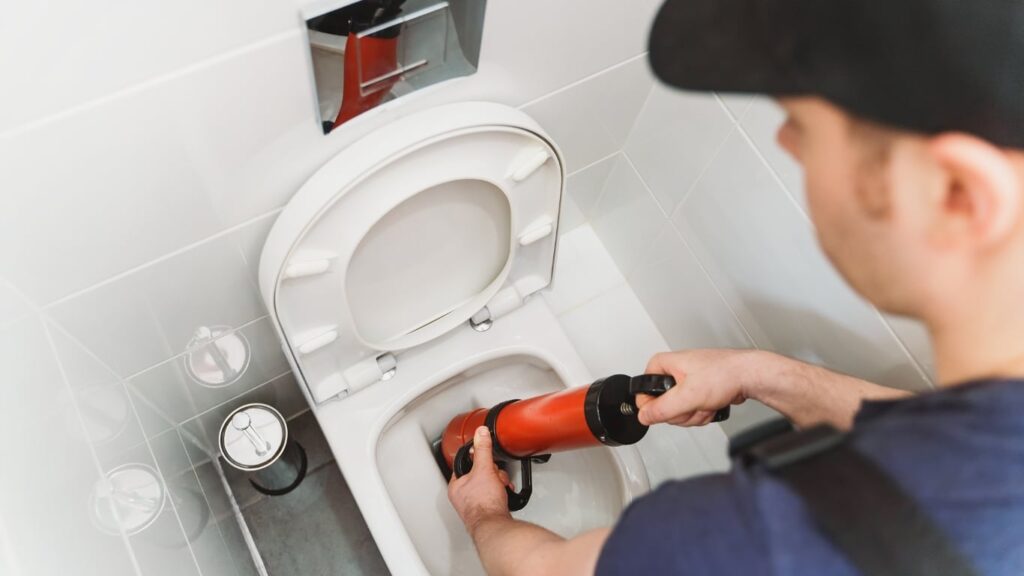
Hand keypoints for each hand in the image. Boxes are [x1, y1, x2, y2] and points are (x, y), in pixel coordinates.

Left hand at [447, 427, 513, 532]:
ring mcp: (474, 504)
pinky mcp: (486, 510)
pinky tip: (503, 495)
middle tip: (495, 476)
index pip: (465, 464)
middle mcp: (463, 496)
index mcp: (456, 485)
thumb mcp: (484, 469)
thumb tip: (480, 433)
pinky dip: (500, 493)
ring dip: (498, 483)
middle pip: (479, 473)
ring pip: (488, 484)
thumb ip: (482, 449)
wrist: (495, 525)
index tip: (484, 457)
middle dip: (492, 473)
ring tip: (500, 487)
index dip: (477, 459)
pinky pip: (494, 495)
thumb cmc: (483, 503)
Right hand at [637, 349, 773, 426]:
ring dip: (694, 414)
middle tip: (693, 404)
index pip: (643, 391)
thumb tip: (644, 416)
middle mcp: (673, 371)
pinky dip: (702, 413)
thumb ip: (662, 409)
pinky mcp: (697, 392)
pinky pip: (690, 411)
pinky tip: (711, 405)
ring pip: (677, 411)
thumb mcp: (687, 395)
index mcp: (663, 364)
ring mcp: (686, 383)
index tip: (667, 409)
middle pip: (661, 406)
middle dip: (681, 412)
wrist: (749, 376)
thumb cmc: (724, 374)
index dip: (653, 405)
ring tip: (706, 402)